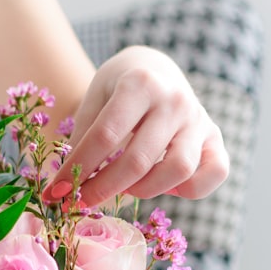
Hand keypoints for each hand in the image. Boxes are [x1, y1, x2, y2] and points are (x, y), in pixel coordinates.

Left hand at [43, 46, 228, 205]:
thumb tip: (66, 190)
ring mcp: (199, 119)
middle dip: (103, 189)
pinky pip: (215, 173)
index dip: (76, 170)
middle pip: (138, 160)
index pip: (104, 136)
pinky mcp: (215, 137)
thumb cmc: (117, 90)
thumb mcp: (93, 101)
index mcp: (140, 83)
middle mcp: (175, 100)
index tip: (54, 194)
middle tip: (80, 201)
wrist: (153, 68)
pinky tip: (165, 186)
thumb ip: (82, 140)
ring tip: (125, 187)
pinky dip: (192, 189)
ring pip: (178, 170)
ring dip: (144, 189)